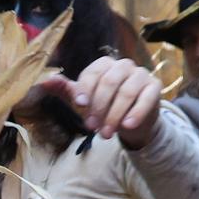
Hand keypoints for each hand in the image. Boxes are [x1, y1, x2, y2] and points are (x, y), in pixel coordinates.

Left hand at [38, 55, 162, 148]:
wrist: (132, 121)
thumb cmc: (105, 106)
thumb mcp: (84, 100)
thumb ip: (66, 90)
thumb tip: (43, 82)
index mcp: (104, 64)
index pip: (93, 73)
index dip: (85, 89)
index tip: (79, 106)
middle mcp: (124, 65)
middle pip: (109, 83)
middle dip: (99, 107)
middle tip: (91, 127)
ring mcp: (141, 75)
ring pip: (126, 92)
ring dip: (114, 115)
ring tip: (105, 134)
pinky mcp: (155, 87)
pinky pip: (146, 99)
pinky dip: (136, 113)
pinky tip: (127, 126)